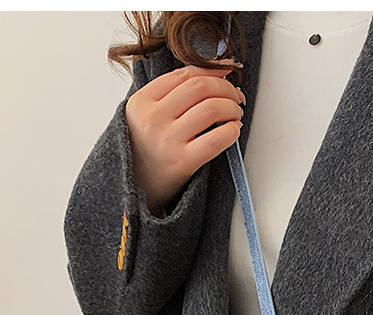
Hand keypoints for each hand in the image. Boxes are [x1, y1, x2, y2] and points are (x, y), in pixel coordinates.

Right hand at [125, 61, 245, 216]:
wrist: (136, 187)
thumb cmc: (148, 148)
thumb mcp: (147, 114)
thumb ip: (173, 92)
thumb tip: (217, 71)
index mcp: (142, 101)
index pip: (185, 74)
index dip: (212, 69)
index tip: (226, 72)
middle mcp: (153, 118)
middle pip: (201, 87)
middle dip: (226, 88)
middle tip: (235, 96)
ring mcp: (167, 141)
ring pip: (211, 109)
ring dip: (232, 107)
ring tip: (235, 113)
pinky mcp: (183, 162)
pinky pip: (216, 139)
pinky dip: (232, 130)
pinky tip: (233, 130)